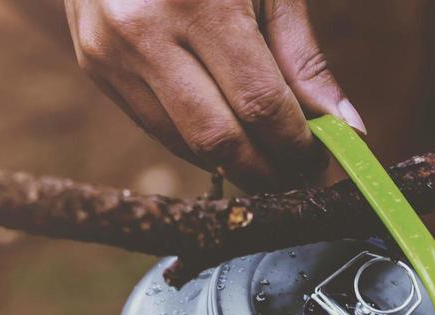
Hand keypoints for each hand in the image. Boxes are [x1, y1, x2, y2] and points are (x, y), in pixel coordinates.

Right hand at [65, 0, 364, 189]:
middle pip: (218, 139)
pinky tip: (228, 131)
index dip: (297, 144)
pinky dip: (196, 139)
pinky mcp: (93, 64)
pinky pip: (154, 125)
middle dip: (267, 169)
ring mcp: (108, 51)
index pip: (259, 104)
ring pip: (182, 143)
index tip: (324, 160)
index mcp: (197, 0)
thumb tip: (342, 124)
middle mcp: (143, 30)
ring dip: (233, 164)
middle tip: (300, 176)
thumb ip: (300, 52)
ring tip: (270, 157)